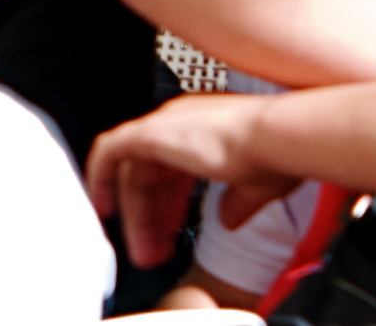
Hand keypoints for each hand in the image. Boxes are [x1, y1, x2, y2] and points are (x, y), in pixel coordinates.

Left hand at [88, 96, 270, 271]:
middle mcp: (179, 122)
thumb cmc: (273, 154)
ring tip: (144, 252)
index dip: (170, 205)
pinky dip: (102, 177)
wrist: (270, 139)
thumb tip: (228, 220)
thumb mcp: (255, 186)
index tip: (171, 232)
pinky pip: (110, 152)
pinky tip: (104, 207)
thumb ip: (237, 202)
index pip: (174, 170)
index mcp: (203, 129)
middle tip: (153, 252)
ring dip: (136, 215)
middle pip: (151, 174)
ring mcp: (163, 125)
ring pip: (133, 173)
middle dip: (152, 218)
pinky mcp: (150, 133)